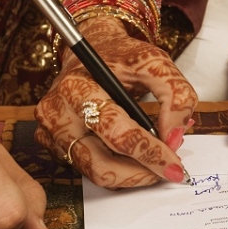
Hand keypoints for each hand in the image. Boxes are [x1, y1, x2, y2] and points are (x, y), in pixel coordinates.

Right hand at [35, 16, 196, 187]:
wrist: (91, 52)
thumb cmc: (120, 57)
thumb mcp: (155, 62)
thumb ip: (175, 94)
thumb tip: (175, 138)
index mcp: (78, 87)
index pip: (116, 131)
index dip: (149, 152)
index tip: (174, 166)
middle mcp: (58, 112)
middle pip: (100, 162)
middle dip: (139, 173)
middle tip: (165, 171)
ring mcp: (52, 131)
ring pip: (94, 172)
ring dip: (129, 176)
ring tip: (152, 165)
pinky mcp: (53, 143)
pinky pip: (88, 168)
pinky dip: (115, 170)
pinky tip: (132, 156)